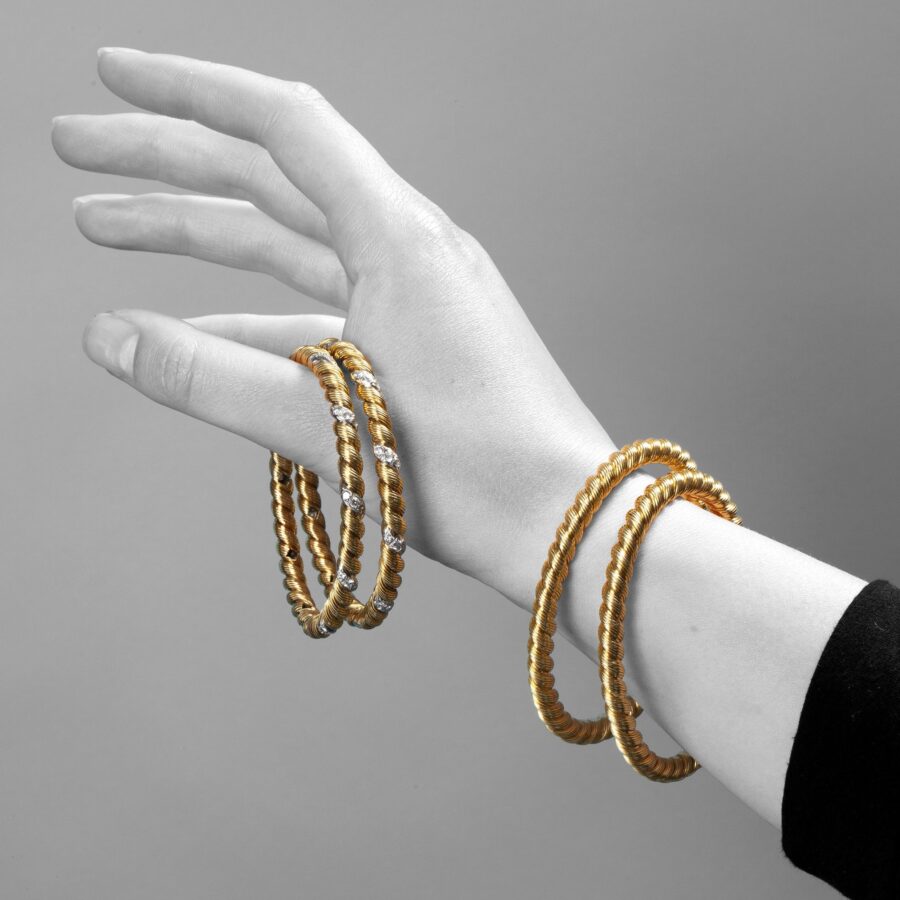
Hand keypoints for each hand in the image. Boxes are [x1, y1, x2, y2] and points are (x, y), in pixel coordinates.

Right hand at [52, 48, 616, 611]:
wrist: (566, 522)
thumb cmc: (478, 476)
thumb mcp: (326, 423)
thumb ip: (208, 380)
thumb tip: (106, 338)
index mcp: (400, 239)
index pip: (282, 126)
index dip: (188, 92)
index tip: (111, 77)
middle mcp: (411, 249)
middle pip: (272, 178)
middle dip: (168, 161)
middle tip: (76, 150)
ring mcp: (416, 297)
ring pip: (289, 244)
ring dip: (200, 235)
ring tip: (107, 228)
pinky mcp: (416, 343)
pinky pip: (320, 311)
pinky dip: (252, 314)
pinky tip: (196, 330)